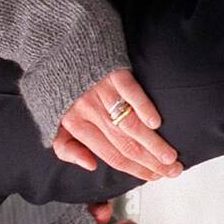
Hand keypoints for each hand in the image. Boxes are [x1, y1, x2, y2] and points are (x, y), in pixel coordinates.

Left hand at [53, 69, 182, 181]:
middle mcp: (88, 110)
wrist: (53, 47)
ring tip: (171, 157)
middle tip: (172, 171)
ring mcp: (102, 91)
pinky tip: (156, 123)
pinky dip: (143, 108)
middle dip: (151, 162)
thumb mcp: (51, 122)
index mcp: (74, 124)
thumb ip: (66, 147)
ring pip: (129, 124)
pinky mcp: (113, 73)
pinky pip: (131, 92)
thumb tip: (90, 165)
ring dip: (153, 143)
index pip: (110, 155)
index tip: (154, 176)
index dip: (134, 169)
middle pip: (124, 144)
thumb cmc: (58, 87)